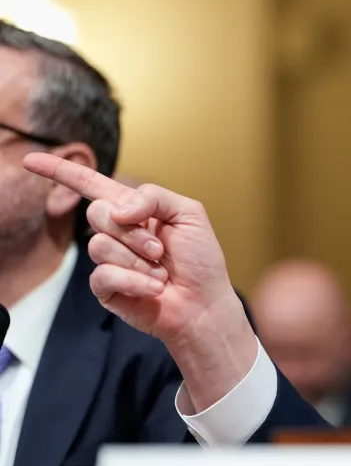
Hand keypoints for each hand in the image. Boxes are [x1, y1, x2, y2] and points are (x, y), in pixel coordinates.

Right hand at [23, 152, 255, 409]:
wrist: (204, 304)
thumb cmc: (201, 260)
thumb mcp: (189, 214)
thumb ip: (154, 197)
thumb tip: (118, 210)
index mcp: (134, 210)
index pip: (91, 185)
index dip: (61, 172)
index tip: (31, 161)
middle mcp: (117, 233)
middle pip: (97, 213)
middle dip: (134, 232)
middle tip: (161, 250)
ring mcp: (109, 260)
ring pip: (100, 245)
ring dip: (138, 259)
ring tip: (160, 271)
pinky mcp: (106, 287)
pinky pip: (104, 275)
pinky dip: (135, 280)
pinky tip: (154, 287)